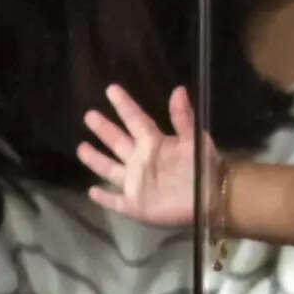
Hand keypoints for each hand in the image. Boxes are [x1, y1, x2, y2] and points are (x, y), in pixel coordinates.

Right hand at [79, 84, 213, 225]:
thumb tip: (178, 89)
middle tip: (89, 115)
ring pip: (110, 169)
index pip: (135, 120)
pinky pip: (115, 201)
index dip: (124, 105)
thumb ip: (183, 118)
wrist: (211, 199)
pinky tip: (91, 191)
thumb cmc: (203, 167)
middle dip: (104, 129)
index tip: (111, 89)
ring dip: (95, 160)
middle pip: (117, 142)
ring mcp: (136, 183)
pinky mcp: (135, 204)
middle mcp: (141, 160)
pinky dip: (103, 197)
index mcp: (154, 143)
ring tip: (81, 148)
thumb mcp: (194, 140)